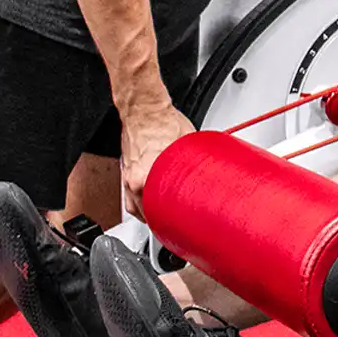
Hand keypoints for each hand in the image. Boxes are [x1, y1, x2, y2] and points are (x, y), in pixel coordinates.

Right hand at [120, 104, 195, 219]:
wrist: (144, 107)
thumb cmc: (162, 121)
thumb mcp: (188, 145)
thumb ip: (195, 162)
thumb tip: (211, 170)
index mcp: (146, 178)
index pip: (154, 213)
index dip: (167, 224)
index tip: (175, 229)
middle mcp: (133, 180)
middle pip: (143, 213)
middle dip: (157, 220)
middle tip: (171, 224)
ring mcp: (127, 175)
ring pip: (134, 205)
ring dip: (147, 212)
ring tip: (161, 216)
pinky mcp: (126, 168)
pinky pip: (129, 193)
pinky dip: (139, 199)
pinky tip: (149, 199)